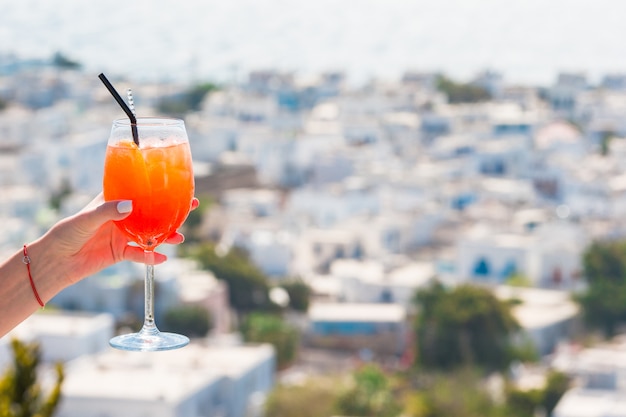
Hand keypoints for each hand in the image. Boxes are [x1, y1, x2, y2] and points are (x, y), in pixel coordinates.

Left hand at [39, 193, 198, 285]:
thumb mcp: (86, 218)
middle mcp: (122, 216)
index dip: (159, 188)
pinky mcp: (121, 253)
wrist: (57, 261)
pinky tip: (161, 259)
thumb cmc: (67, 232)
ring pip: (151, 233)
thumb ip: (108, 211)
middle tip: (190, 207)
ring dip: (166, 235)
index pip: (140, 191)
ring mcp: (123, 235)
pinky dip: (151, 257)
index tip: (178, 186)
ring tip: (179, 237)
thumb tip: (130, 206)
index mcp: (114, 201)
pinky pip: (141, 254)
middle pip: (152, 211)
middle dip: (171, 210)